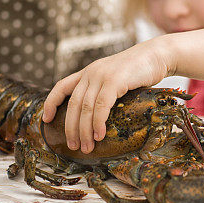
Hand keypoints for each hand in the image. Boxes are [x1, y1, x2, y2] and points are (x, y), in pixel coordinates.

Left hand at [42, 38, 172, 153]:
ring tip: (87, 147)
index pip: (61, 86)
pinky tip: (99, 135)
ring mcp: (102, 75)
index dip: (51, 103)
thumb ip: (102, 90)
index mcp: (88, 72)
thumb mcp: (114, 78)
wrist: (157, 55)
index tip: (47, 119)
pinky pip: (101, 106)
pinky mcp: (115, 80)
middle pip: (73, 104)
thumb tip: (96, 116)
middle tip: (73, 146)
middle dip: (71, 128)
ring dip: (84, 131)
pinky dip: (98, 123)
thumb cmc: (138, 71)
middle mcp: (91, 73)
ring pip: (85, 108)